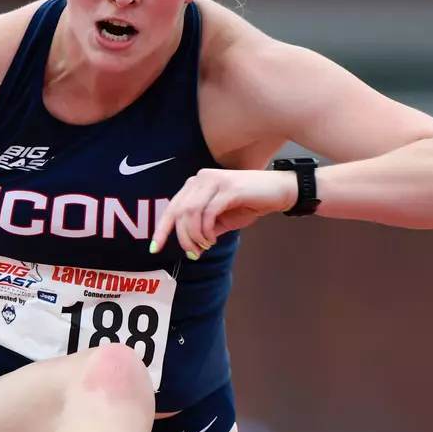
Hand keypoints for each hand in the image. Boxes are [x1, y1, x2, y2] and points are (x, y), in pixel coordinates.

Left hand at [149, 168, 295, 257]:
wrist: (278, 191)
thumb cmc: (250, 203)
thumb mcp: (223, 220)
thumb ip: (205, 229)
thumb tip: (193, 249)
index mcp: (196, 184)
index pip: (172, 207)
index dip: (161, 229)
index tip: (155, 248)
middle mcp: (201, 179)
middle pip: (179, 212)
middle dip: (182, 237)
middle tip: (193, 252)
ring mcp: (214, 181)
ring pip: (191, 213)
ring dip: (195, 235)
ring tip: (206, 245)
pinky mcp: (228, 188)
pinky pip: (208, 213)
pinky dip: (207, 230)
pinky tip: (213, 239)